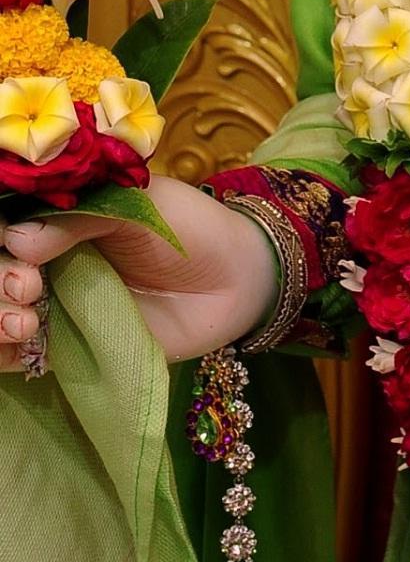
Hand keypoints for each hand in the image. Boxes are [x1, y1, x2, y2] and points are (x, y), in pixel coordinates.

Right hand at [0, 173, 279, 367]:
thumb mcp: (138, 206)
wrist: (235, 281)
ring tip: (23, 323)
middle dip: (0, 282)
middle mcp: (54, 259)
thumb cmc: (190, 228)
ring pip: (6, 314)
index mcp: (65, 215)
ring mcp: (62, 304)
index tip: (20, 251)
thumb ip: (81, 218)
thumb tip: (17, 238)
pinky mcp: (76, 345)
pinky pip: (27, 354)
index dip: (4, 239)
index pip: (12, 226)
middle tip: (28, 289)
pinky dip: (10, 355)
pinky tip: (20, 350)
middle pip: (3, 271)